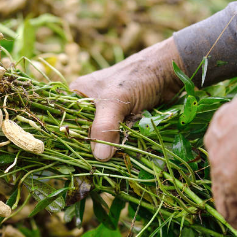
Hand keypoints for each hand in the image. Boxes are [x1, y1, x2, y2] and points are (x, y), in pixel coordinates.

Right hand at [70, 38, 183, 160]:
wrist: (170, 72)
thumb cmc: (137, 77)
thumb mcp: (115, 101)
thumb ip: (105, 127)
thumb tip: (100, 157)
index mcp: (78, 95)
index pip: (66, 122)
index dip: (70, 140)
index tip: (76, 158)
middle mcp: (90, 104)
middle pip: (84, 133)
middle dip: (92, 147)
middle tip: (96, 164)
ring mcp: (108, 113)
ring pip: (102, 137)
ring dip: (108, 148)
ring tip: (110, 162)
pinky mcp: (123, 121)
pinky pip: (117, 138)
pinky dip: (121, 145)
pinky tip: (122, 156)